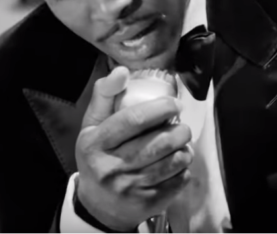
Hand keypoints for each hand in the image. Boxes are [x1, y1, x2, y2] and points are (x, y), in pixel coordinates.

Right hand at [75, 66, 192, 231]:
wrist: (98, 204)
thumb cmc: (98, 156)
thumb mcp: (92, 125)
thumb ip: (105, 95)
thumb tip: (122, 71)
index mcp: (96, 143)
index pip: (133, 120)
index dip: (160, 108)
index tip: (174, 103)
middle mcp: (111, 167)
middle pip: (157, 143)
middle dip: (179, 130)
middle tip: (183, 125)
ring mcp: (129, 188)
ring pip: (171, 163)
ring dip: (185, 149)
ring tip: (183, 142)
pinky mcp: (146, 204)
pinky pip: (176, 182)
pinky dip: (184, 169)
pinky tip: (179, 163)